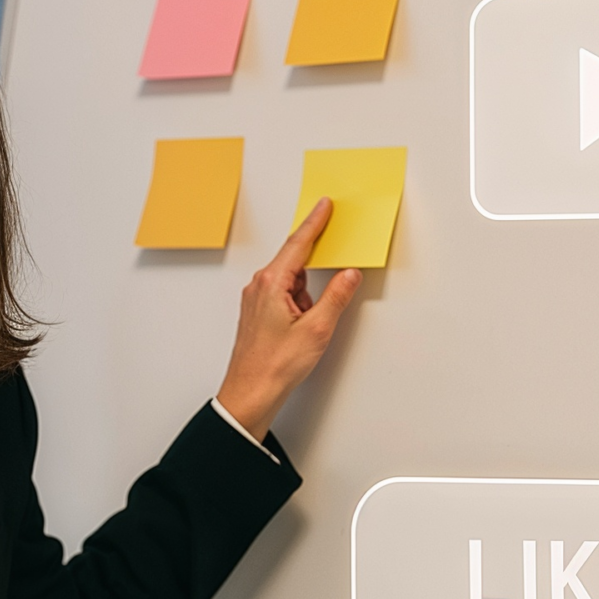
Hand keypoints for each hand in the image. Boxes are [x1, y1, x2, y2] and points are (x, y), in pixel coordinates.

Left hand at [214, 197, 362, 439]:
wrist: (250, 392)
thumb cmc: (275, 365)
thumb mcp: (317, 328)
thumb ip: (335, 297)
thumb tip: (347, 274)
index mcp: (271, 284)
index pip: (298, 244)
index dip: (314, 222)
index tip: (324, 205)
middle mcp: (259, 287)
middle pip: (294, 259)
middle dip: (315, 252)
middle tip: (334, 241)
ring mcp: (256, 301)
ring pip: (291, 281)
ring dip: (308, 289)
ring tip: (314, 317)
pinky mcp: (258, 313)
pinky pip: (284, 294)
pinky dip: (300, 300)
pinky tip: (307, 319)